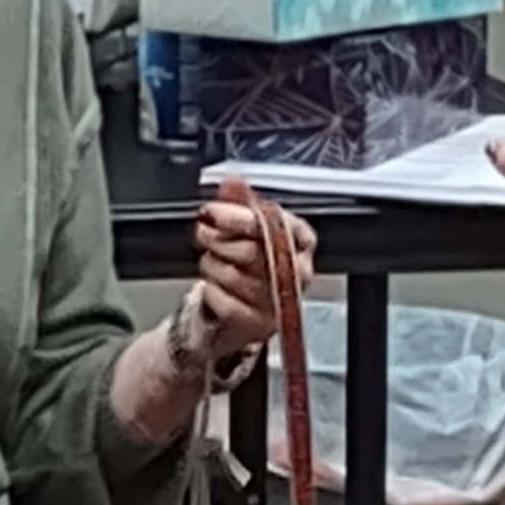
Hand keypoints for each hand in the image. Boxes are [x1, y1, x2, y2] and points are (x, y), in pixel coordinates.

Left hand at [179, 177, 315, 373]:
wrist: (246, 304)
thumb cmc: (252, 258)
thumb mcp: (247, 224)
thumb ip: (240, 201)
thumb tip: (233, 181)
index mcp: (301, 239)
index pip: (271, 224)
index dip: (237, 218)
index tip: (211, 211)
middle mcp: (299, 271)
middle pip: (251, 250)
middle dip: (217, 239)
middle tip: (204, 232)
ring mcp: (281, 300)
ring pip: (234, 276)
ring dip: (212, 266)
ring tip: (213, 260)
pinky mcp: (262, 324)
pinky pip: (225, 302)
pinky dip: (211, 292)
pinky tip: (215, 285)